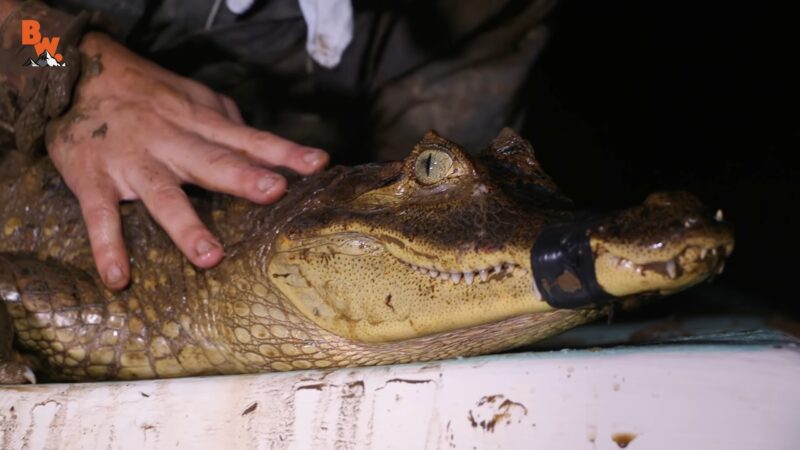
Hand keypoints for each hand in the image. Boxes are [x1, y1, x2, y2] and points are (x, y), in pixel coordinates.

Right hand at [46, 32, 328, 288]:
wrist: (78, 74)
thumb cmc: (148, 93)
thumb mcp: (193, 96)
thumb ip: (228, 122)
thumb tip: (264, 147)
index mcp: (198, 123)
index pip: (249, 139)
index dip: (283, 152)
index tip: (318, 164)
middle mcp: (171, 142)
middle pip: (211, 161)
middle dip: (242, 177)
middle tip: (272, 191)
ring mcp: (133, 162)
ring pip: (162, 195)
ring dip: (185, 225)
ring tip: (210, 257)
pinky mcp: (94, 179)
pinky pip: (101, 216)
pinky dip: (107, 246)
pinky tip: (119, 277)